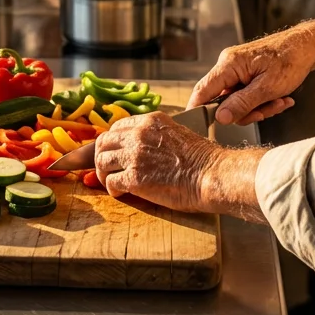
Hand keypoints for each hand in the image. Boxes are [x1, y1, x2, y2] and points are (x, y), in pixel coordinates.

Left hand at [94, 112, 219, 212]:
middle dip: (103, 157)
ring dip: (105, 174)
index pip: (116, 127)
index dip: (112, 143)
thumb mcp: (176, 133)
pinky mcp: (134, 178)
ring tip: (113, 183)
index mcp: (150, 121)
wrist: (212, 175)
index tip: (115, 153)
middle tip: (109, 170)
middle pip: (103, 142)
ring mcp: (135, 155)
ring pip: (101, 161)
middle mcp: (139, 134)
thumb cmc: (202, 160)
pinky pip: (110, 182)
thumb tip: (142, 147)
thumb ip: (155, 136)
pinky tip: (122, 194)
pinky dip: (113, 190)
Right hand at [189, 16, 314, 124]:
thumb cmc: (291, 60)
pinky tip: (278, 98)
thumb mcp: (267, 88)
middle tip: (265, 111)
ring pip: (236, 100)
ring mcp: (237, 69)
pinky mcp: (246, 73)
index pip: (202, 90)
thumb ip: (242, 104)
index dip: (199, 111)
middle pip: (222, 100)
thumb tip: (220, 118)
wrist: (307, 47)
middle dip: (245, 111)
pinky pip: (246, 94)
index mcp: (229, 64)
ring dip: (258, 107)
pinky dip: (262, 100)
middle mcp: (229, 64)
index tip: (203, 127)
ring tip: (278, 101)